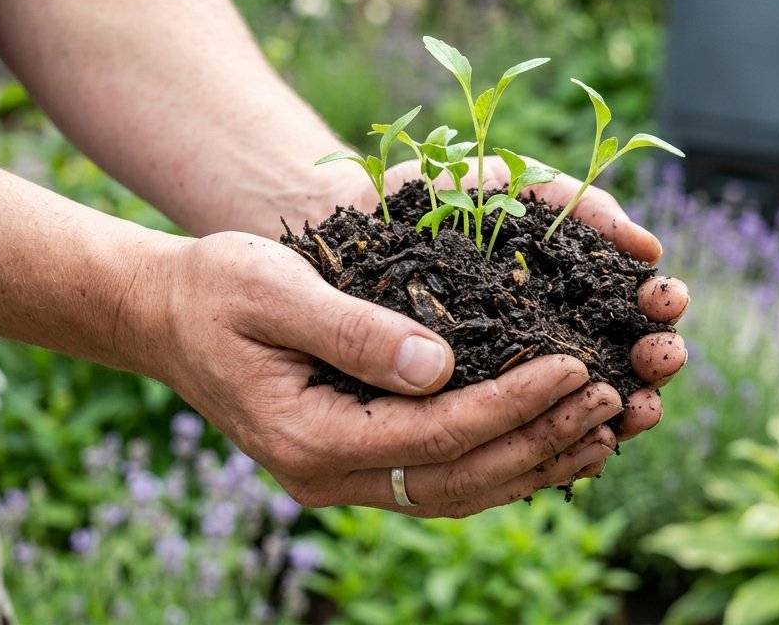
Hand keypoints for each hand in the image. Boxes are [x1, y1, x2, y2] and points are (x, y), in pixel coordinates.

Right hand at [131, 233, 626, 516]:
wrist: (167, 314)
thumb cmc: (215, 288)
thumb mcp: (274, 289)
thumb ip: (353, 328)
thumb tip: (440, 365)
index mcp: (308, 437)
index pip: (435, 436)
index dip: (512, 405)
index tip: (574, 367)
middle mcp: (329, 475)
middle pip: (458, 478)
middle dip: (540, 440)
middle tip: (611, 400)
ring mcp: (343, 478)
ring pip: (458, 490)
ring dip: (535, 462)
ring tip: (604, 428)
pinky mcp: (359, 459)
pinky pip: (444, 476)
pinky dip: (503, 461)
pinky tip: (554, 439)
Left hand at [380, 156, 689, 443]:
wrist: (344, 217)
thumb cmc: (431, 195)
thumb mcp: (507, 184)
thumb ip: (575, 204)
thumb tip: (647, 247)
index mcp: (564, 284)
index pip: (627, 305)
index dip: (656, 305)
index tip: (669, 299)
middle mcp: (546, 336)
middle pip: (615, 362)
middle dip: (648, 363)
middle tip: (662, 358)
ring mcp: (510, 378)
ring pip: (577, 409)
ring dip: (616, 411)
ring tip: (637, 406)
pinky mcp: (466, 411)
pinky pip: (517, 439)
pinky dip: (558, 443)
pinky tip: (586, 447)